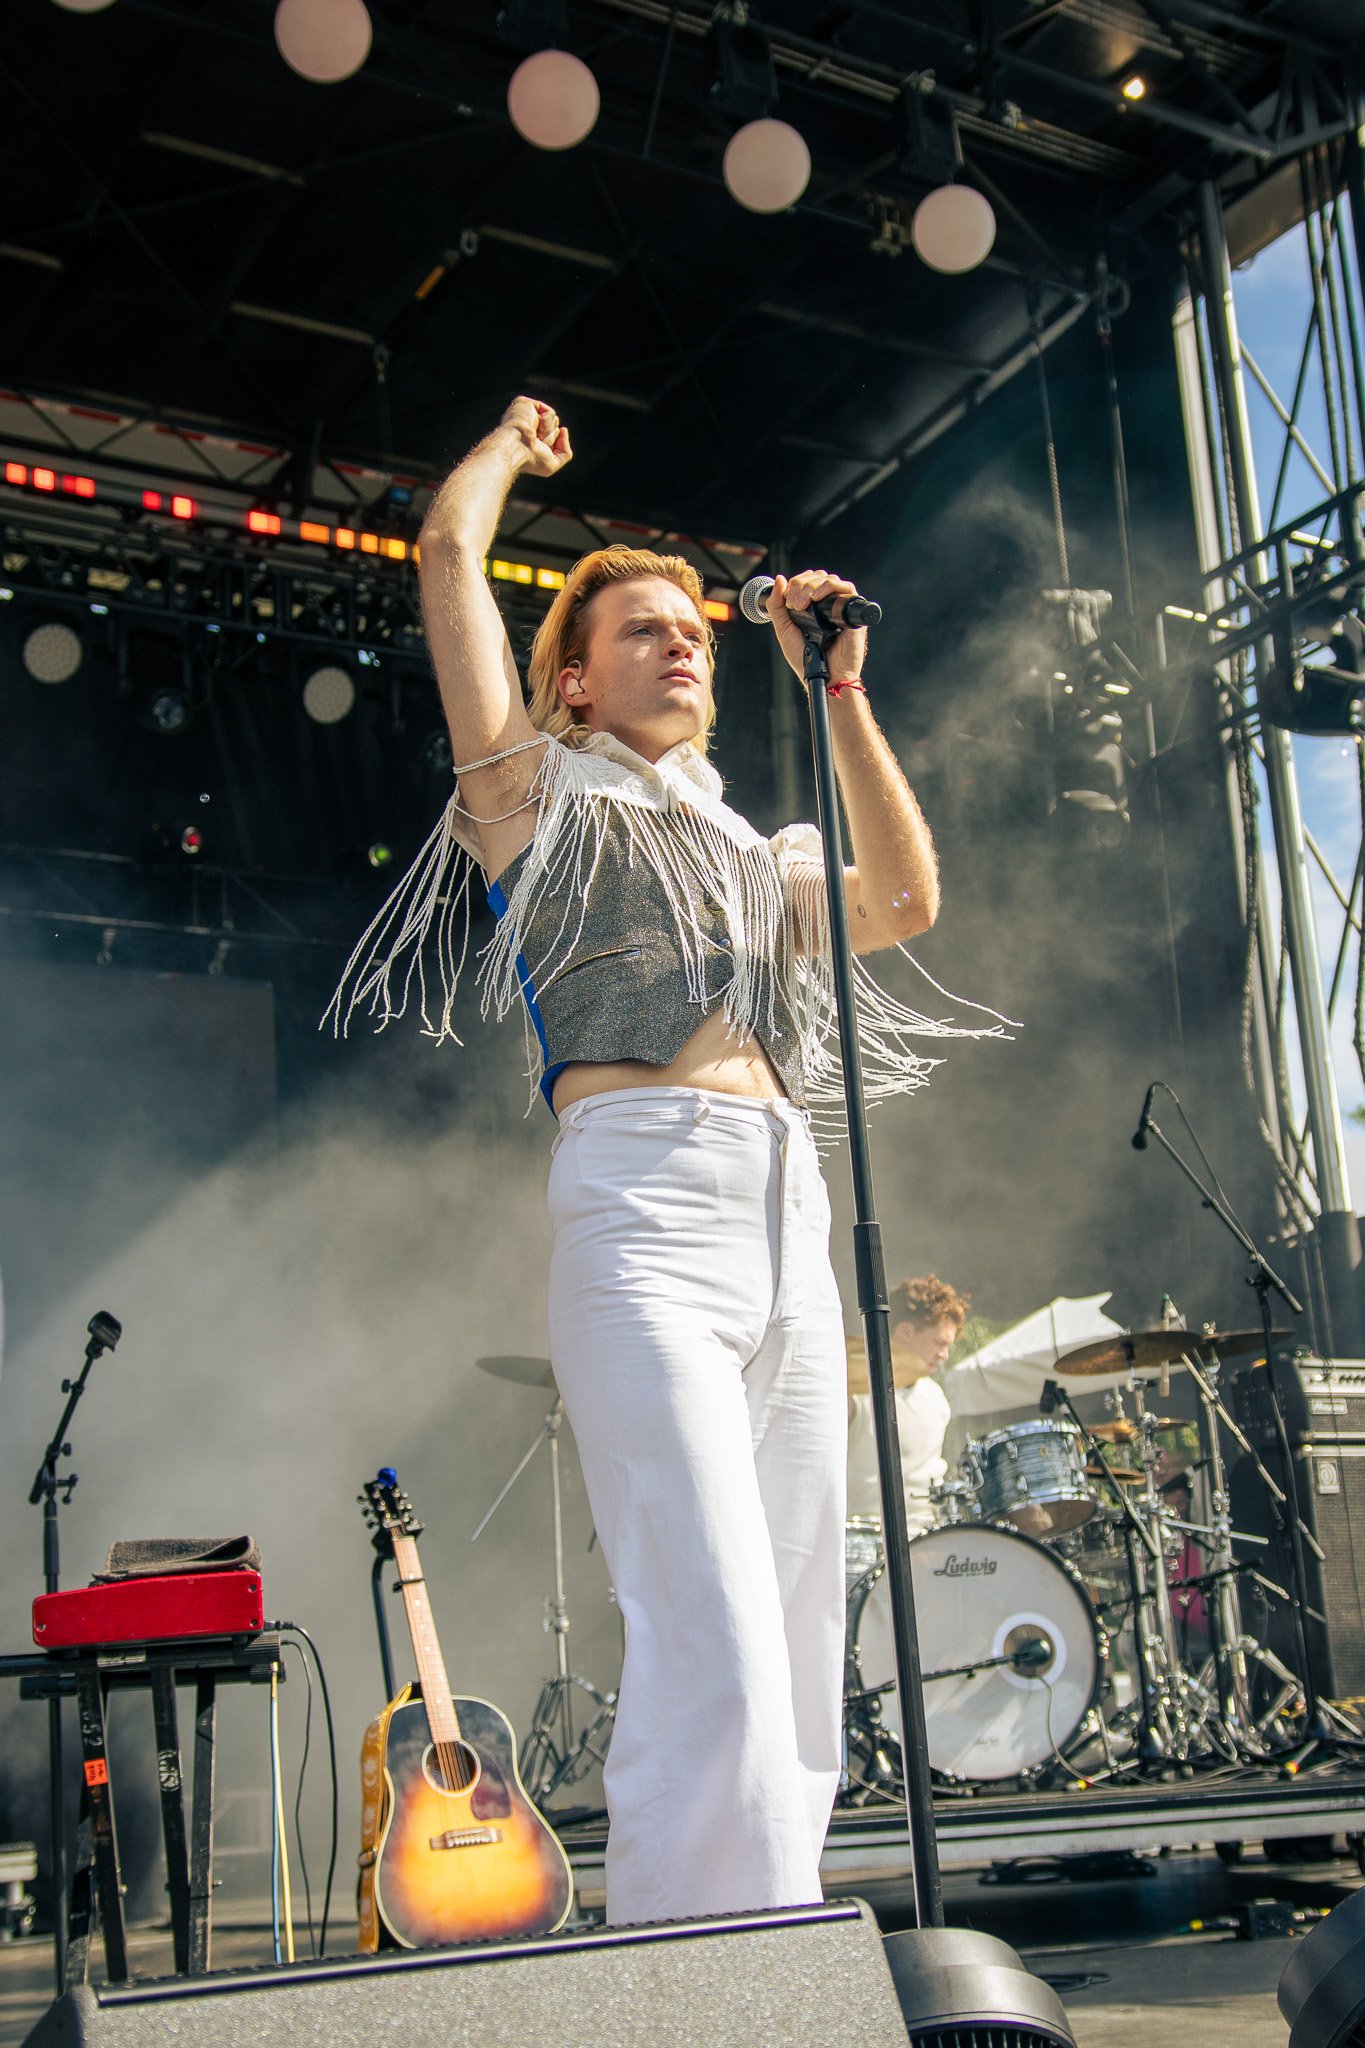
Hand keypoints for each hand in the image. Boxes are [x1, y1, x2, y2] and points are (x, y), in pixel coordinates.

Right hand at [499, 395, 572, 478]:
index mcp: (531, 439)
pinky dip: (546, 422)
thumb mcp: (553, 464)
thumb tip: (563, 429)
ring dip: (548, 432)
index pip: (554, 440)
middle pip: (555, 429)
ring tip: (533, 435)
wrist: (516, 448)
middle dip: (550, 439)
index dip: (551, 447)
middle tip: (535, 443)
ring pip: (555, 420)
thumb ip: (565, 452)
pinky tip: (534, 426)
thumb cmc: (530, 460)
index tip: (537, 451)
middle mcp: (528, 426)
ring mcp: (526, 414)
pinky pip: (550, 412)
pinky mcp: (525, 404)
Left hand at [764, 570, 866, 684]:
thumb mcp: (784, 629)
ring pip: (829, 579)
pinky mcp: (852, 612)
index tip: (787, 600)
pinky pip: (847, 588)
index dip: (796, 583)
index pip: (807, 580)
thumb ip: (777, 606)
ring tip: (801, 603)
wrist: (823, 676)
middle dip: (801, 584)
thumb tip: (779, 578)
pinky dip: (829, 587)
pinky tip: (816, 598)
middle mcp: (828, 604)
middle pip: (817, 577)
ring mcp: (840, 607)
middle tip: (794, 604)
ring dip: (811, 586)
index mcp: (813, 607)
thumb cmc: (805, 658)